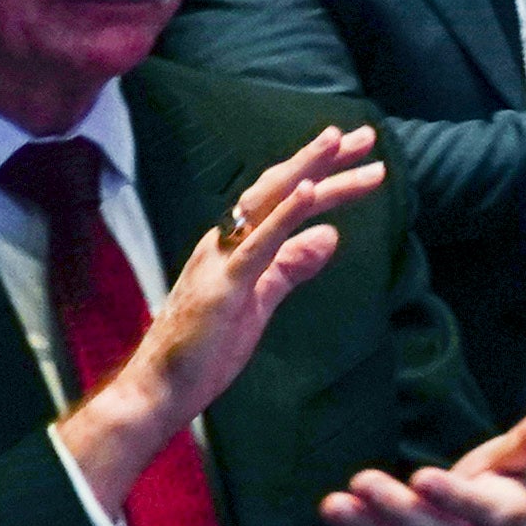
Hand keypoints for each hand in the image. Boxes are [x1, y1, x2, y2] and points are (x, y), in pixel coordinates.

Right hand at [57, 127, 385, 510]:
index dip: (320, 172)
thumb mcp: (260, 301)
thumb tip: (330, 236)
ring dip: (307, 169)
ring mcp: (222, 260)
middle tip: (367, 135)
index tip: (358, 153)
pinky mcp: (223, 285)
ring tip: (341, 141)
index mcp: (233, 246)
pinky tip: (309, 191)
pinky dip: (285, 214)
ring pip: (268, 202)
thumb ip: (291, 268)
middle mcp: (225, 242)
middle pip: (279, 189)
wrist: (158, 390)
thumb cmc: (204, 349)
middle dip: (324, 160)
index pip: (281, 198)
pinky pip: (258, 243)